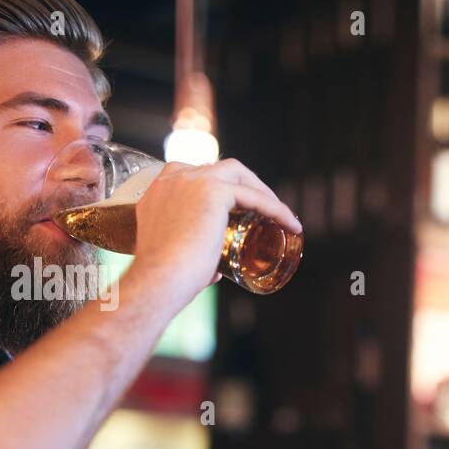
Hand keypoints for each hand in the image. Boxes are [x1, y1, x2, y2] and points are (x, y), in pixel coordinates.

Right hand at [130, 158, 300, 303]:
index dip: (220, 188)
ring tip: (280, 213)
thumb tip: (214, 271)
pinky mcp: (212, 191)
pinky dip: (276, 209)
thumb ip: (195, 256)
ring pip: (237, 172)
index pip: (195, 177)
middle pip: (218, 168)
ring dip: (261, 189)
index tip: (239, 209)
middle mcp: (172, 179)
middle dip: (246, 184)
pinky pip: (254, 196)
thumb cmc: (166, 279)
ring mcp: (191, 180)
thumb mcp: (177, 257)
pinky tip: (290, 224)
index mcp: (158, 191)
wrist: (159, 280)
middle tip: (264, 210)